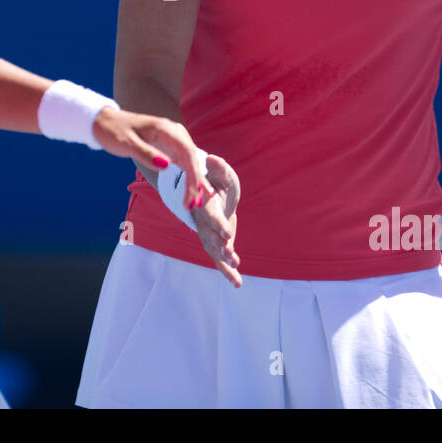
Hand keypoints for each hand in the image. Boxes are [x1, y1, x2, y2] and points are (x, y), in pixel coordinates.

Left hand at [91, 107, 212, 209]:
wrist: (104, 122)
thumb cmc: (113, 131)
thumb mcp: (126, 143)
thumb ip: (146, 154)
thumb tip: (167, 166)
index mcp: (165, 128)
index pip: (187, 151)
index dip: (192, 173)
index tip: (192, 193)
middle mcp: (173, 132)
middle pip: (191, 158)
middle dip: (195, 181)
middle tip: (194, 204)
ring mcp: (172, 139)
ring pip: (189, 161)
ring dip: (194, 181)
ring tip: (196, 202)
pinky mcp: (168, 146)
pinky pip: (182, 162)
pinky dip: (187, 176)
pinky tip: (193, 189)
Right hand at [189, 153, 240, 287]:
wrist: (213, 197)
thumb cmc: (218, 184)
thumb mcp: (223, 174)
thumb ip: (220, 168)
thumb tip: (212, 158)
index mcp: (206, 206)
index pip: (211, 216)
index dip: (218, 225)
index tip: (227, 234)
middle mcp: (204, 223)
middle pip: (210, 236)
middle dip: (219, 245)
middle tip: (230, 253)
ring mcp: (209, 236)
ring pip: (214, 250)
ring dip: (224, 258)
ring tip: (235, 265)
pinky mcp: (216, 245)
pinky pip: (219, 261)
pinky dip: (228, 272)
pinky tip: (237, 284)